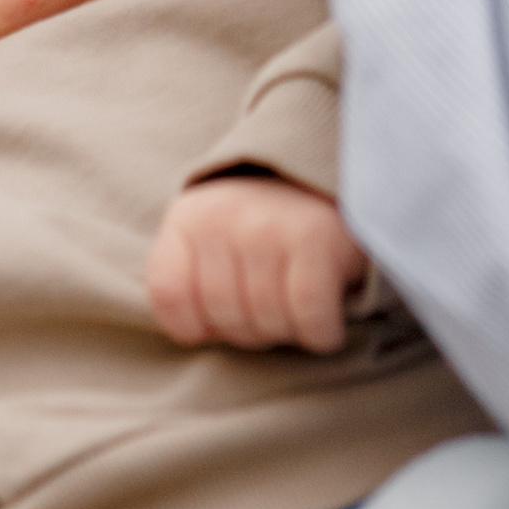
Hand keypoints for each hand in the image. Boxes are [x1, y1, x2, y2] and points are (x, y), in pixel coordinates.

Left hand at [148, 175, 370, 354]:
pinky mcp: (315, 237)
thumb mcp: (217, 237)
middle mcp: (223, 215)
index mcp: (189, 217)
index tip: (223, 319)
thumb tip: (195, 336)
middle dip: (254, 332)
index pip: (168, 296)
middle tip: (276, 311)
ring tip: (301, 309)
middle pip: (223, 317)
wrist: (340, 173)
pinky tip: (325, 324)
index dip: (197, 325)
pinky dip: (320, 332)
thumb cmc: (273, 225)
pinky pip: (308, 316)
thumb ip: (194, 278)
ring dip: (290, 332)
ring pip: (267, 320)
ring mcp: (267, 224)